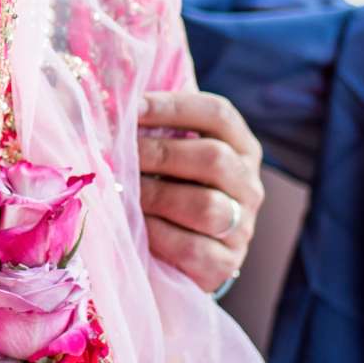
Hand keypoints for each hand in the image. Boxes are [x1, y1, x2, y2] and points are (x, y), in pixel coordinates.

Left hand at [137, 89, 263, 296]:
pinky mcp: (225, 264)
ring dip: (155, 195)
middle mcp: (249, 185)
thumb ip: (156, 127)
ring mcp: (242, 227)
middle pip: (214, 158)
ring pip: (205, 206)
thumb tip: (114, 99)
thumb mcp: (172, 156)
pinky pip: (191, 247)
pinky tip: (134, 224)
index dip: (173, 106)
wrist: (182, 257)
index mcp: (241, 147)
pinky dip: (156, 234)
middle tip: (118, 153)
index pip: (218, 114)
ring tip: (121, 190)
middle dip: (159, 153)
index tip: (131, 108)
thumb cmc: (170, 189)